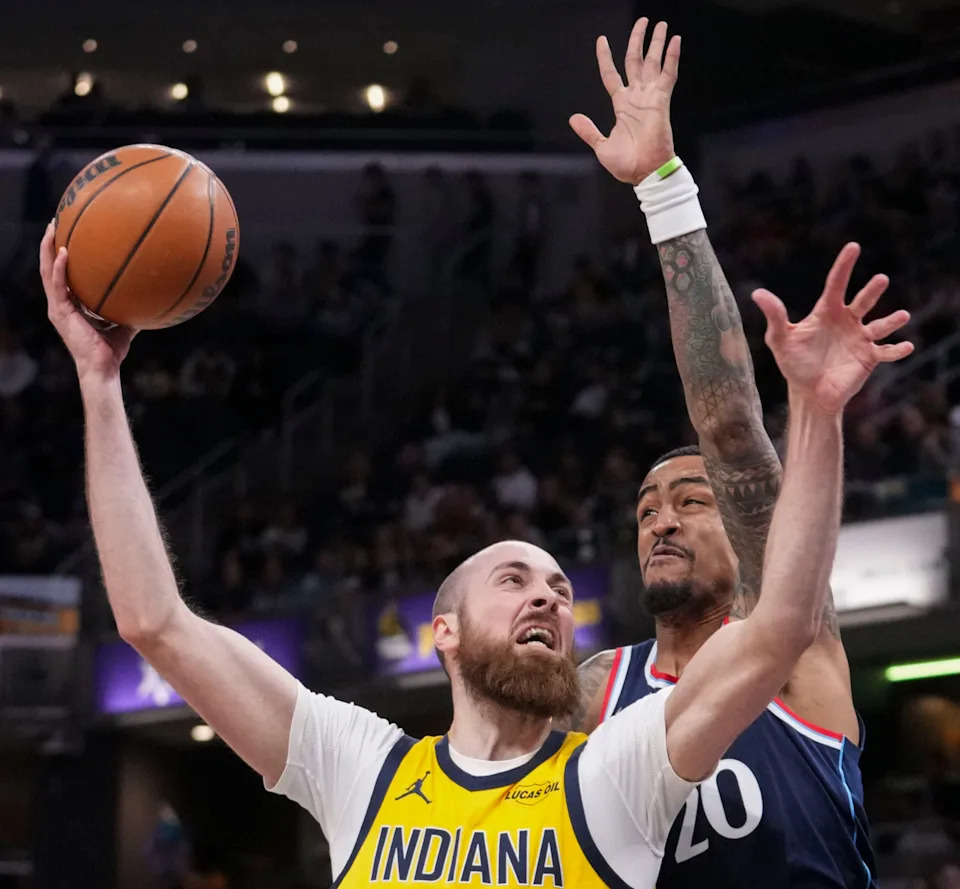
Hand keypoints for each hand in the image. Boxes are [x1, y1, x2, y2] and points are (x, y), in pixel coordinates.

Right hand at [40, 223, 136, 381]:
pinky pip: (58, 286)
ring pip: (47, 272)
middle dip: (49, 243)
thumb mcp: (124, 324)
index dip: (60, 254)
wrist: (103, 368)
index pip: (61, 274)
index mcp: (70, 305)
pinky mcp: (60, 313)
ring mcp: (58, 308)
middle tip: (55, 221)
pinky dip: (59, 268)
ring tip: (51, 228)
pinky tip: (64, 252)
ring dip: (47, 249)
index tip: (66, 233)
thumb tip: (150, 297)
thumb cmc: (112, 350)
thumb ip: (131, 309)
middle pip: (49, 267)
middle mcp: (60, 304)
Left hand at [569, 18, 680, 184]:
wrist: (644, 172)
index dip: (605, 57)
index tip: (601, 40)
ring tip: (659, 24)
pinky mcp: (662, 100)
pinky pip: (668, 74)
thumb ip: (588, 130)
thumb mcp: (601, 146)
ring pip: (652, 62)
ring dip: (655, 42)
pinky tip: (675, 40)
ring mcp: (650, 96)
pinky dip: (672, 57)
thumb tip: (573, 118)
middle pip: (635, 61)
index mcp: (622, 106)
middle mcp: (636, 97)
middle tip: (643, 22)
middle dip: (638, 40)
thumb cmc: (626, 164)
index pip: (611, 75)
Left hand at [752, 243, 913, 414]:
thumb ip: (774, 316)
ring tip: (901, 316)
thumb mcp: (780, 339)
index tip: (853, 246)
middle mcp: (848, 321)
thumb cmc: (794, 363)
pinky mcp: (869, 357)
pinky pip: (887, 352)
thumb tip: (757, 293)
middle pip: (863, 301)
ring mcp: (861, 338)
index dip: (844, 266)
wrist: (808, 392)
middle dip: (872, 291)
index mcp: (828, 312)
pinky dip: (897, 350)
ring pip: (880, 325)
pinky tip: (906, 346)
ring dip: (891, 321)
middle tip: (881, 279)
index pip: (836, 284)